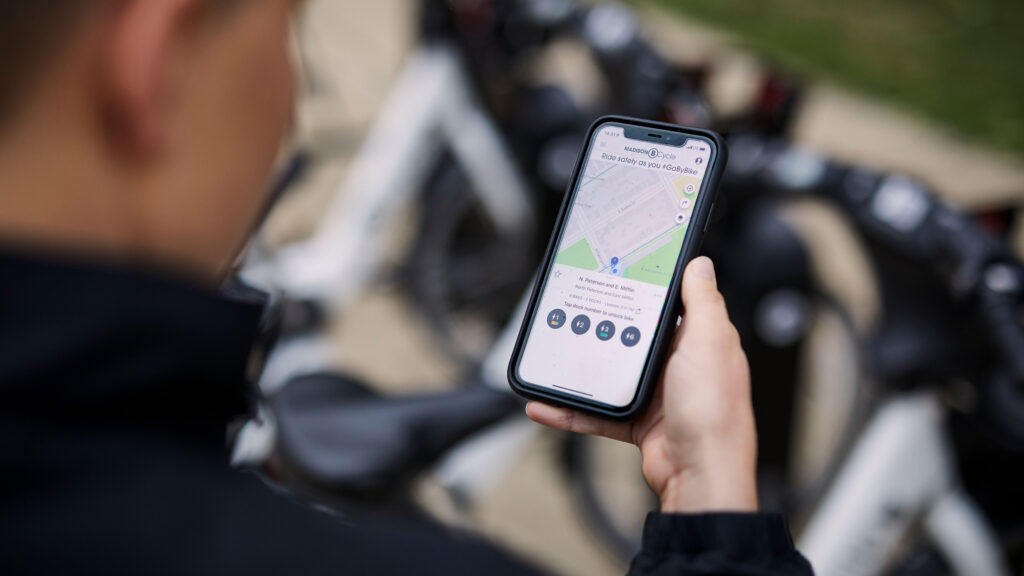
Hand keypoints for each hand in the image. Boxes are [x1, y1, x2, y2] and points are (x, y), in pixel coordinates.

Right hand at [526, 256, 757, 512]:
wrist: (701, 475)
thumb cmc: (714, 413)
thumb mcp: (708, 341)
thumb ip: (702, 301)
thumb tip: (699, 264)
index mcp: (700, 341)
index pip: (673, 304)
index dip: (649, 288)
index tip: (620, 272)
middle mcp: (681, 365)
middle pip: (635, 336)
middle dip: (606, 326)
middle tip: (577, 309)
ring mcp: (659, 394)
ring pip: (611, 374)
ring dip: (581, 370)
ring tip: (554, 356)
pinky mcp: (639, 422)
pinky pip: (598, 411)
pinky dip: (572, 410)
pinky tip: (548, 405)